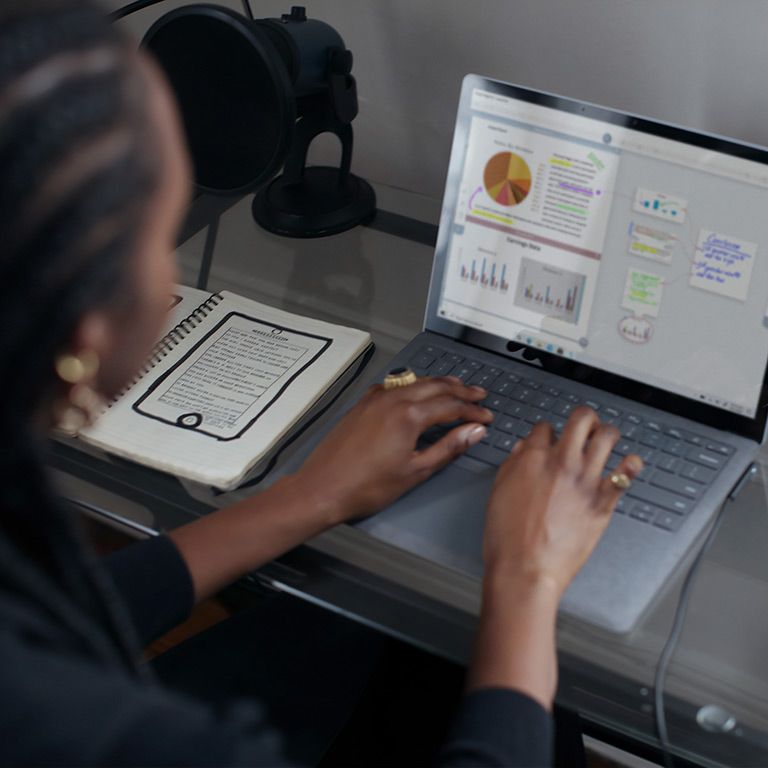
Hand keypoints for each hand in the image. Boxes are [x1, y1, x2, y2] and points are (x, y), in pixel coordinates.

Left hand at [295, 377, 493, 523]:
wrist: (323, 487)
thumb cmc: (367, 486)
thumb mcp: (416, 471)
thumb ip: (448, 447)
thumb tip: (474, 431)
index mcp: (408, 415)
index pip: (450, 406)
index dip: (472, 411)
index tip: (486, 417)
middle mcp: (392, 399)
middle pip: (434, 387)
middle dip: (460, 391)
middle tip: (479, 395)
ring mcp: (374, 399)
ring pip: (413, 382)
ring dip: (437, 384)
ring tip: (455, 387)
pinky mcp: (362, 405)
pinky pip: (393, 387)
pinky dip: (411, 386)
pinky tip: (415, 392)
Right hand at [483, 407, 642, 597]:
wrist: (526, 569)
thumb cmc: (507, 538)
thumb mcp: (498, 493)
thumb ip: (512, 466)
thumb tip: (522, 450)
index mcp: (532, 458)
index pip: (545, 427)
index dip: (547, 432)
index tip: (551, 440)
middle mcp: (561, 462)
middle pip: (582, 418)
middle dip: (584, 419)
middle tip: (585, 427)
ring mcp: (585, 480)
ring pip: (608, 436)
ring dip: (608, 435)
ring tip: (606, 441)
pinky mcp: (604, 501)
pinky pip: (627, 472)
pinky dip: (631, 464)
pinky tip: (627, 464)